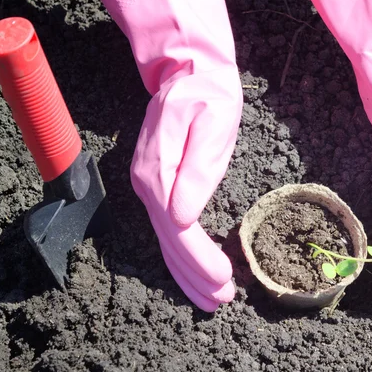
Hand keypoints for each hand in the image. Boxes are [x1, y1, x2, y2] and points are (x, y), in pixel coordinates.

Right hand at [89, 0, 241, 309]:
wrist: (188, 70)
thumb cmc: (207, 92)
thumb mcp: (213, 122)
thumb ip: (198, 168)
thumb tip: (183, 216)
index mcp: (160, 169)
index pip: (178, 229)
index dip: (199, 260)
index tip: (224, 283)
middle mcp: (147, 181)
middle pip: (169, 241)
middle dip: (194, 275)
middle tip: (222, 301)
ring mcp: (148, 182)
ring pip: (165, 239)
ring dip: (186, 272)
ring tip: (211, 298)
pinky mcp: (156, 181)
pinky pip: (166, 226)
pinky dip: (180, 253)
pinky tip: (194, 269)